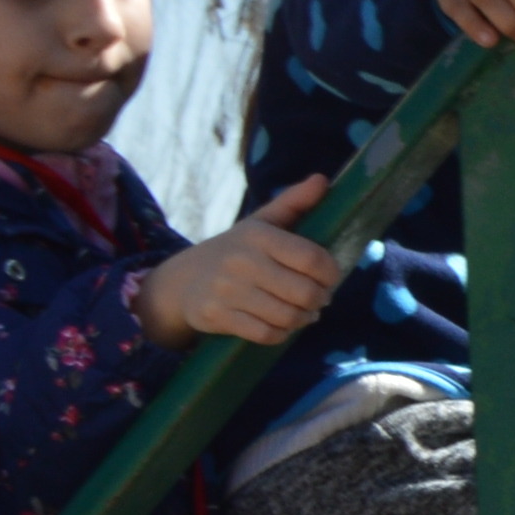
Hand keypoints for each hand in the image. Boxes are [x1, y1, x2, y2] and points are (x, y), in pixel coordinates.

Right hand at [137, 180, 347, 349]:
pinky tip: (284, 324)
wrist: (182, 280)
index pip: (312, 259)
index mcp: (258, 235)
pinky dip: (283, 333)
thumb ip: (294, 202)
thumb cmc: (236, 250)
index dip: (332, 273)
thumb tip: (322, 179)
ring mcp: (227, 291)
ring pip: (287, 316)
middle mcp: (242, 262)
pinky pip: (266, 334)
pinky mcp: (217, 316)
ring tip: (306, 312)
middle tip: (321, 298)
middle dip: (321, 299)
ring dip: (305, 319)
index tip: (331, 277)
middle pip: (305, 292)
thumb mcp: (261, 222)